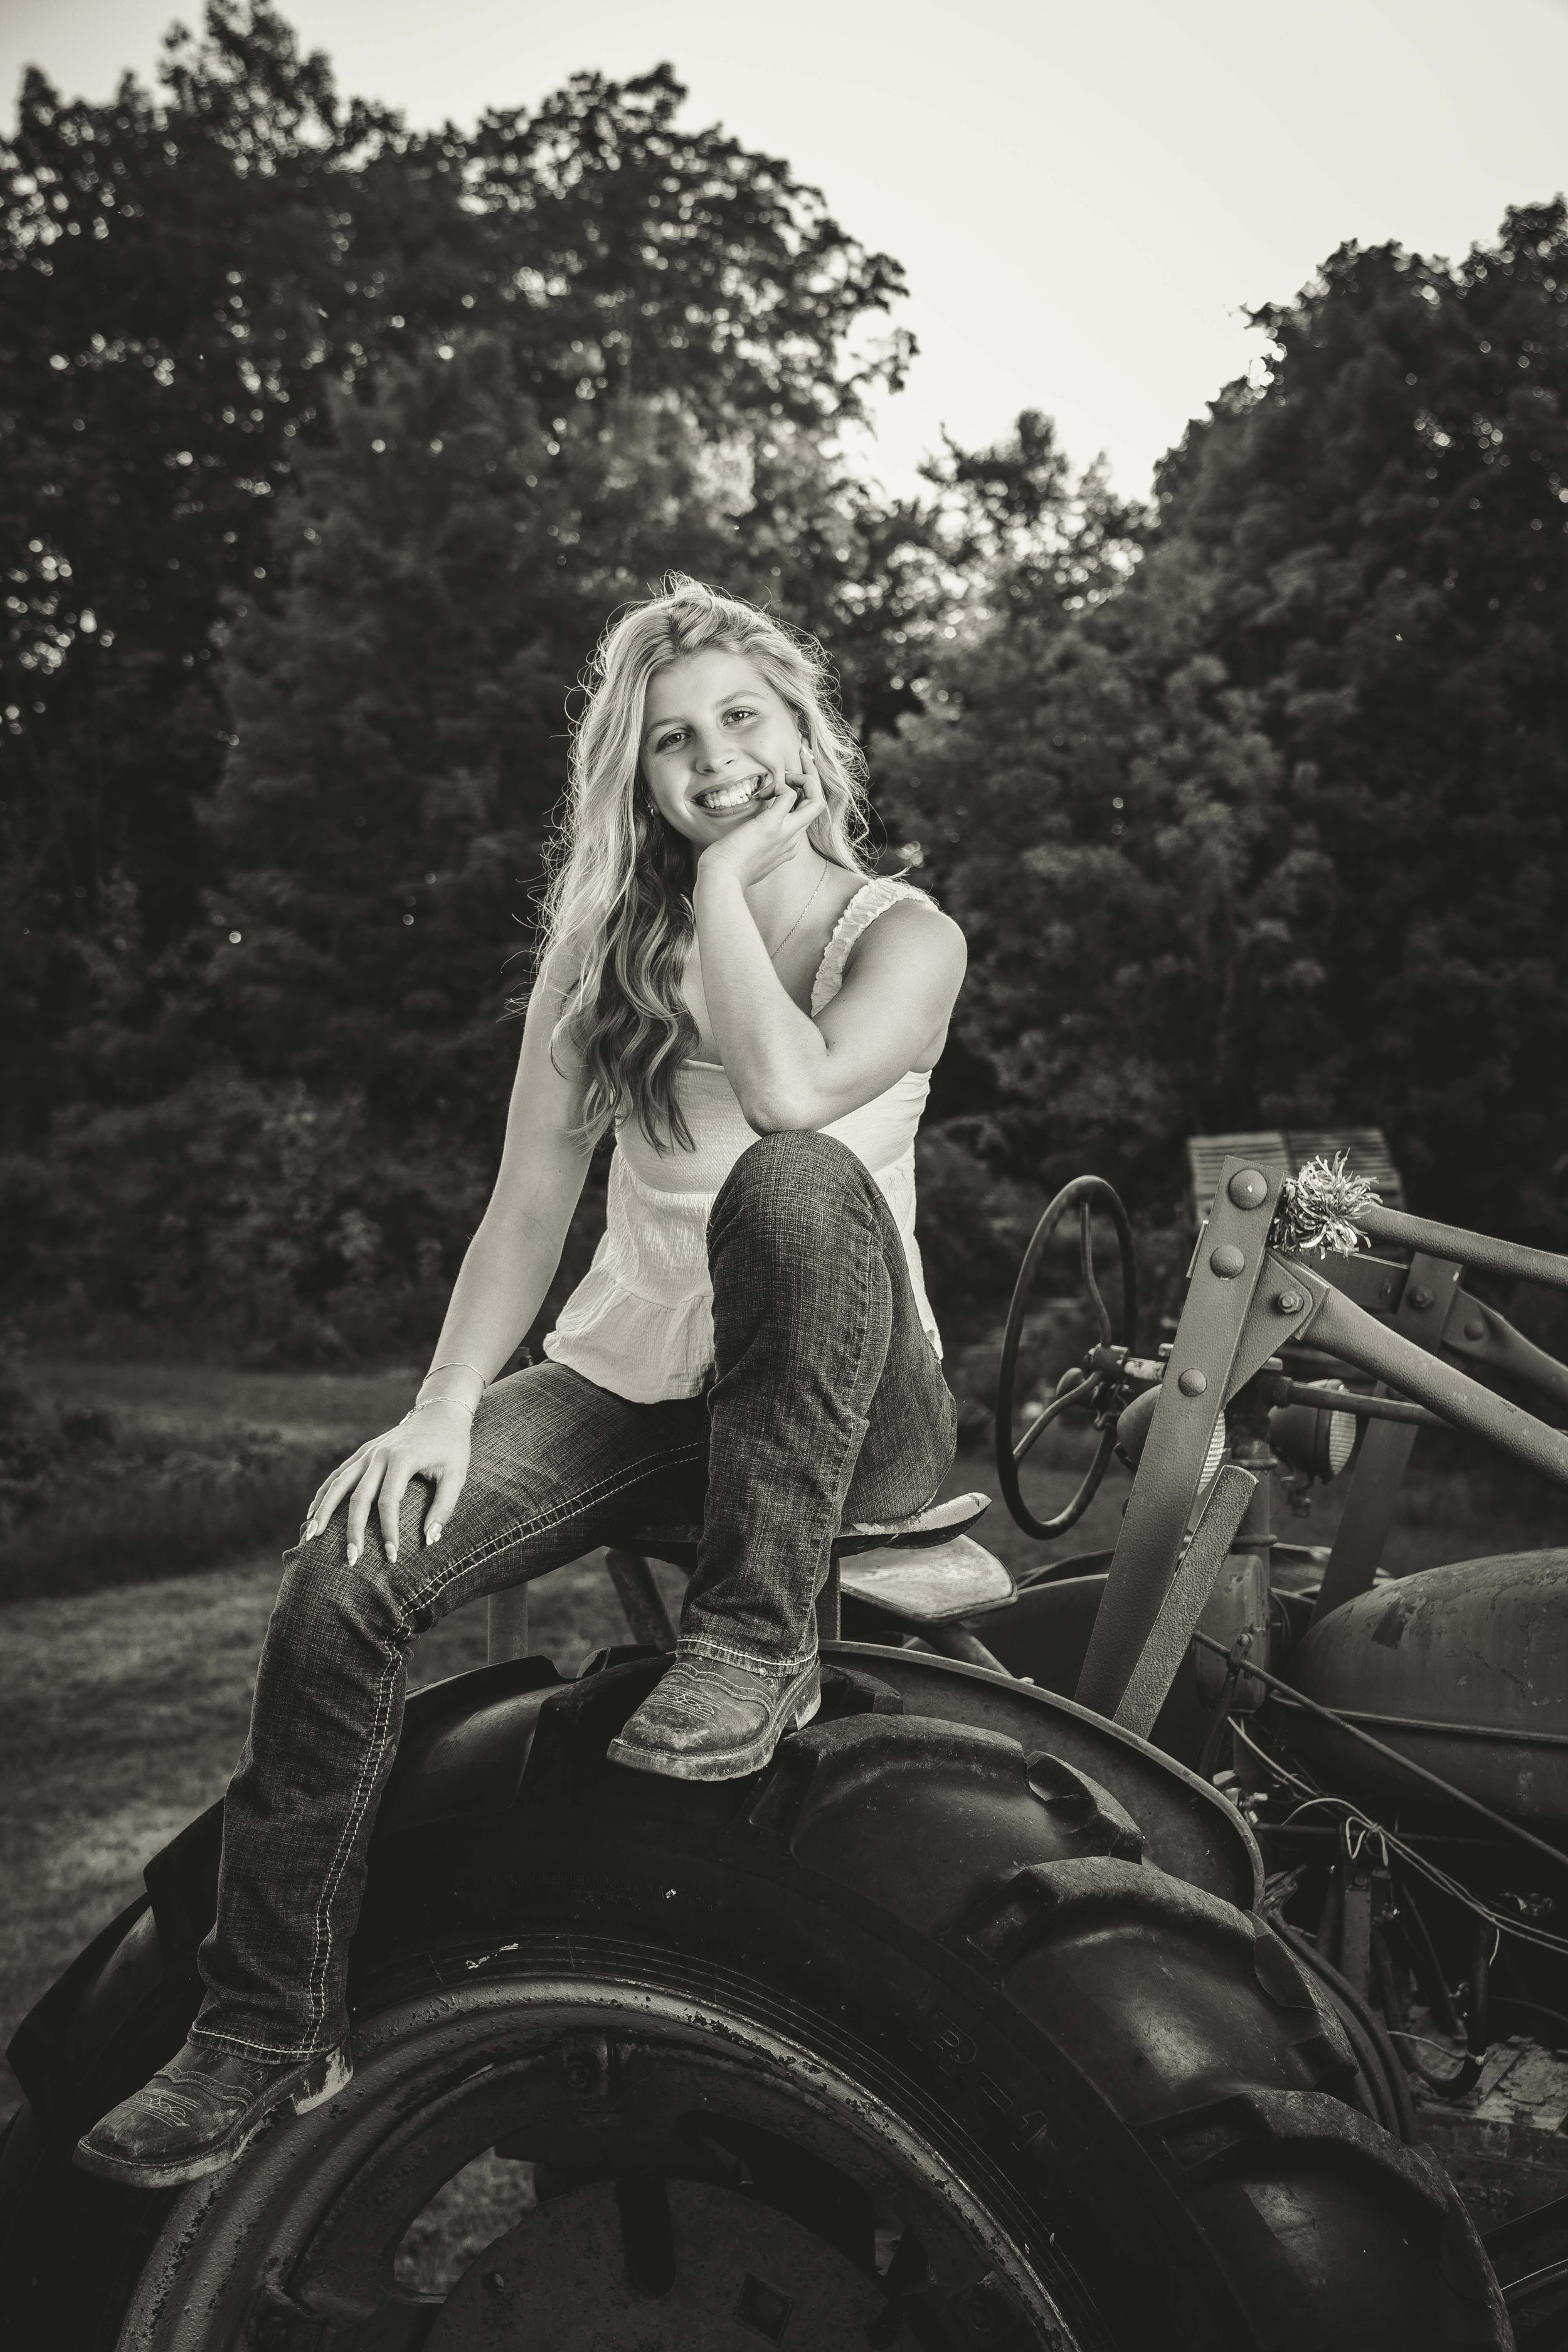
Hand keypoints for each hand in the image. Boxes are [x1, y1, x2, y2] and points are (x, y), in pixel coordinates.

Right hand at [303, 1403, 471, 1568]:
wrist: (440, 1412)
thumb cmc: (452, 1447)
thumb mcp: (457, 1475)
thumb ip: (444, 1507)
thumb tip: (430, 1540)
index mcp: (403, 1459)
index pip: (388, 1502)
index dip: (388, 1531)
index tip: (391, 1556)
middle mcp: (380, 1455)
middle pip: (358, 1497)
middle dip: (353, 1531)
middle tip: (351, 1560)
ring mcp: (368, 1452)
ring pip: (338, 1484)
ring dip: (324, 1511)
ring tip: (311, 1537)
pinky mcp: (363, 1452)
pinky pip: (338, 1474)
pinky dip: (323, 1493)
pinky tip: (312, 1513)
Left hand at [696, 740, 826, 889]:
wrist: (721, 881)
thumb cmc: (727, 871)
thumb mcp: (747, 857)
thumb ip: (754, 844)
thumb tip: (745, 833)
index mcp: (788, 847)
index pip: (804, 817)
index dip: (800, 797)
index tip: (787, 783)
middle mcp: (792, 840)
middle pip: (818, 806)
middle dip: (812, 781)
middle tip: (800, 761)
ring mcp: (785, 833)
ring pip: (816, 801)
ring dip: (804, 780)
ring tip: (784, 776)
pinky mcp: (772, 825)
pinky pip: (788, 795)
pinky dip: (779, 786)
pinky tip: (760, 793)